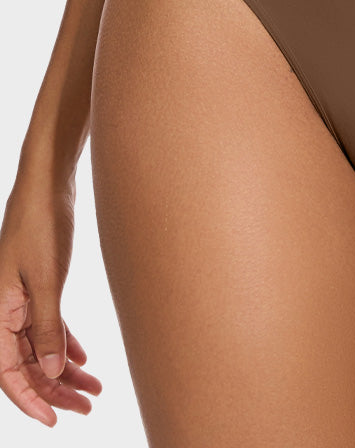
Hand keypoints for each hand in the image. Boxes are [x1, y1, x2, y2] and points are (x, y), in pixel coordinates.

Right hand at [0, 173, 101, 425]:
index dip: (31, 400)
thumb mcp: (47, 279)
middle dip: (56, 390)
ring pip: (40, 346)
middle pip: (27, 364)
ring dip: (65, 369)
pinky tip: (84, 358)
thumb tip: (53, 371)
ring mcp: (21, 299)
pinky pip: (48, 325)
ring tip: (94, 389)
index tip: (55, 421)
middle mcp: (4, 310)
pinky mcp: (38, 285)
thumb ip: (48, 326)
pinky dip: (65, 342)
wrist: (49, 184)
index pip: (9, 372)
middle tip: (88, 407)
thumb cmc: (42, 225)